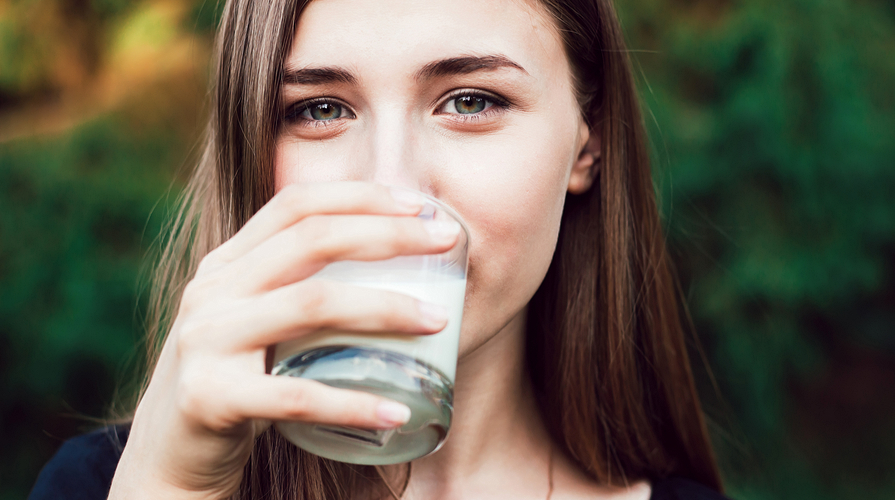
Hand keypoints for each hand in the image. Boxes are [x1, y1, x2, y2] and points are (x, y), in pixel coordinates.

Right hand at [108, 182, 459, 498]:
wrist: (169, 451)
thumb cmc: (233, 378)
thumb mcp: (252, 318)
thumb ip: (296, 286)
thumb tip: (390, 265)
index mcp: (226, 263)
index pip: (296, 204)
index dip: (361, 195)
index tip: (419, 204)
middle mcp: (213, 291)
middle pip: (311, 241)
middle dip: (387, 234)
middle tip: (445, 242)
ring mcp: (206, 341)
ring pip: (312, 305)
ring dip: (386, 308)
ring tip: (438, 320)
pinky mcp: (210, 398)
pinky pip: (296, 396)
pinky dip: (353, 402)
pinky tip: (396, 411)